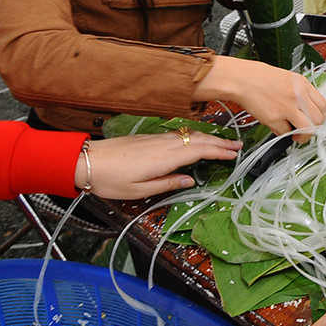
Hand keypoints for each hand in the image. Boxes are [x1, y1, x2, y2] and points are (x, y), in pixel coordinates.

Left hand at [78, 132, 241, 198]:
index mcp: (164, 158)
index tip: (234, 155)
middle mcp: (163, 144)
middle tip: (238, 146)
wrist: (87, 161)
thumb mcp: (139, 190)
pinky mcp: (149, 138)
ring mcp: (156, 139)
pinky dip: (194, 136)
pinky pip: (179, 135)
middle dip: (220, 142)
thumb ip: (168, 184)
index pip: (199, 150)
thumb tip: (190, 180)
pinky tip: (197, 140)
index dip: (219, 152)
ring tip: (223, 143)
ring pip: (189, 135)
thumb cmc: (110, 180)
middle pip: (198, 139)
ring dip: (209, 138)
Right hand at [219, 58, 325, 138]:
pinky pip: (285, 132)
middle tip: (306, 130)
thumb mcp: (287, 79)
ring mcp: (286, 107)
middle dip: (314, 129)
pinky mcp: (274, 118)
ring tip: (295, 135)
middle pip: (319, 119)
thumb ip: (300, 93)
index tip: (315, 121)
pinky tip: (277, 126)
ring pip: (307, 129)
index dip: (321, 116)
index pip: (323, 105)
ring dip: (302, 136)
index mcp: (302, 84)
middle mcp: (298, 96)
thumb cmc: (259, 78)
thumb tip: (308, 108)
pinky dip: (282, 132)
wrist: (240, 79)